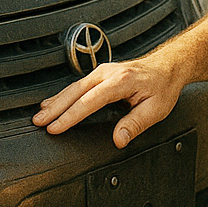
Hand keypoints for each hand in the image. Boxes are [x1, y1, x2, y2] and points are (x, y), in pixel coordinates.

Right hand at [31, 57, 181, 147]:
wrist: (168, 66)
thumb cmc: (162, 87)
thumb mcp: (156, 109)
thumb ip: (135, 124)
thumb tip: (118, 140)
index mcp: (121, 81)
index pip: (89, 101)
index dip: (71, 116)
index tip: (56, 127)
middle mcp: (108, 73)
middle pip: (75, 92)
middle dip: (55, 108)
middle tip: (38, 122)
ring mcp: (103, 71)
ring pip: (74, 87)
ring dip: (56, 101)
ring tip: (40, 115)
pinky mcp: (101, 73)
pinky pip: (78, 84)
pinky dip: (63, 94)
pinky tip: (53, 102)